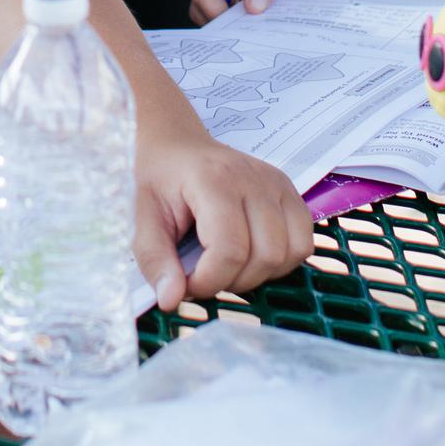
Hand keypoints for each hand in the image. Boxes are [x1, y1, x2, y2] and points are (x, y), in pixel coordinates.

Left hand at [135, 133, 312, 308]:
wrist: (177, 144)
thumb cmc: (158, 178)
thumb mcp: (141, 217)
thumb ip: (154, 260)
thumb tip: (172, 301)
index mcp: (214, 181)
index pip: (230, 249)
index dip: (209, 281)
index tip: (187, 284)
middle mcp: (254, 180)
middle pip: (265, 256)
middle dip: (233, 281)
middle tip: (205, 274)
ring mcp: (278, 184)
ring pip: (290, 253)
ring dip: (259, 274)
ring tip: (228, 264)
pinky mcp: (290, 192)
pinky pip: (303, 243)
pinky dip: (281, 261)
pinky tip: (252, 255)